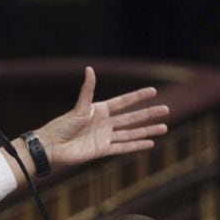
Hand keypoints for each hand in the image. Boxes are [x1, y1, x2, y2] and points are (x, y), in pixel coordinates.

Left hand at [36, 66, 168, 166]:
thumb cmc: (63, 124)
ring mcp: (105, 136)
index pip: (124, 101)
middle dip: (149, 114)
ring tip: (164, 127)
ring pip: (131, 132)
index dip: (138, 96)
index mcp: (100, 109)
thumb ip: (87, 90)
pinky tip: (150, 143)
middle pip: (132, 117)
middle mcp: (105, 122)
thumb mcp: (79, 107)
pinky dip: (137, 145)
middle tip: (166, 109)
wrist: (53, 146)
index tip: (154, 91)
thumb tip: (90, 69)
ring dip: (147, 130)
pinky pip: (124, 147)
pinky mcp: (103, 150)